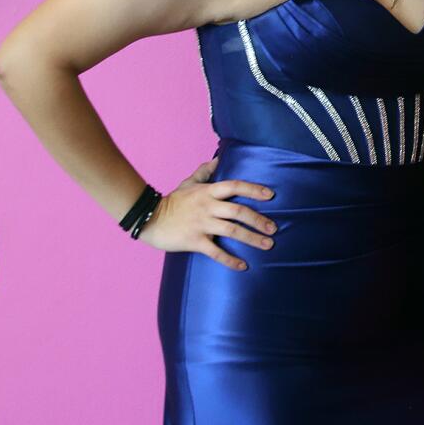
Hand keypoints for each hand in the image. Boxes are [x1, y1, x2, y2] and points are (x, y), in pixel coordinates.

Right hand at [138, 159, 276, 270]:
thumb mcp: (188, 183)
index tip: (271, 196)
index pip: (235, 186)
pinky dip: (230, 260)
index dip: (254, 189)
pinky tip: (243, 266)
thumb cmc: (172, 201)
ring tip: (268, 245)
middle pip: (238, 211)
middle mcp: (207, 207)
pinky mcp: (195, 241)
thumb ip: (204, 171)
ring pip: (232, 231)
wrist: (149, 219)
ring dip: (252, 238)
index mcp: (208, 192)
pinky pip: (216, 252)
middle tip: (274, 228)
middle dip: (258, 220)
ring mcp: (201, 224)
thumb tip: (218, 158)